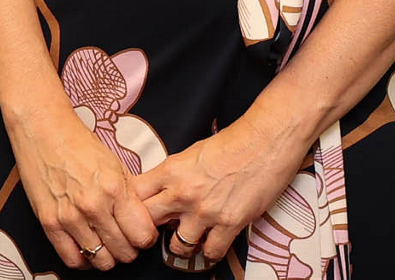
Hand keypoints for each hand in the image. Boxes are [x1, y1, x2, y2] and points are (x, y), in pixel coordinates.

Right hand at [6, 101, 157, 270]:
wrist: (42, 128)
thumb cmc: (77, 141)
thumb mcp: (114, 163)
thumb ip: (130, 194)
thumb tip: (144, 220)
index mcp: (114, 187)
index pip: (142, 234)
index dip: (146, 237)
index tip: (142, 233)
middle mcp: (93, 205)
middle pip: (124, 252)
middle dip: (129, 248)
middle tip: (125, 237)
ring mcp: (70, 216)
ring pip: (101, 261)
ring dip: (108, 256)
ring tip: (106, 241)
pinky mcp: (49, 223)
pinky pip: (72, 259)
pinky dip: (84, 260)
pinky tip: (87, 246)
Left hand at [132, 113, 307, 265]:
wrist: (263, 142)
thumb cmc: (230, 143)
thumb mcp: (191, 153)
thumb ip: (173, 175)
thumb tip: (161, 193)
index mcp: (171, 170)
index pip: (136, 194)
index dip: (132, 206)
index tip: (135, 212)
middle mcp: (183, 192)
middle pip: (149, 221)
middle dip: (150, 229)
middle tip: (157, 232)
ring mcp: (205, 211)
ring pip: (178, 246)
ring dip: (181, 246)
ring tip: (187, 239)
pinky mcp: (229, 224)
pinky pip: (210, 252)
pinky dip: (210, 252)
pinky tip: (211, 243)